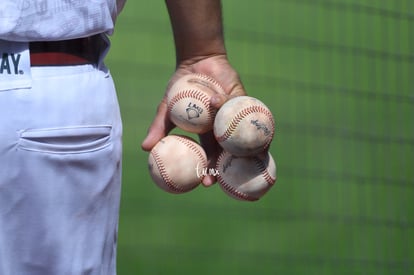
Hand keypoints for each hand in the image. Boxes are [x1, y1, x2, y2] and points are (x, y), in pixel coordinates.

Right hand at [141, 54, 245, 185]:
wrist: (195, 62)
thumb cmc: (180, 87)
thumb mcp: (167, 108)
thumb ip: (159, 128)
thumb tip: (145, 148)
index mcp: (207, 134)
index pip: (210, 156)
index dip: (209, 171)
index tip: (206, 183)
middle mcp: (222, 127)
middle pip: (230, 151)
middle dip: (233, 166)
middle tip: (235, 176)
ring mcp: (234, 115)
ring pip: (245, 135)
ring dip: (252, 148)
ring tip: (257, 160)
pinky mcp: (243, 99)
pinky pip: (248, 112)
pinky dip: (250, 120)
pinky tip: (257, 132)